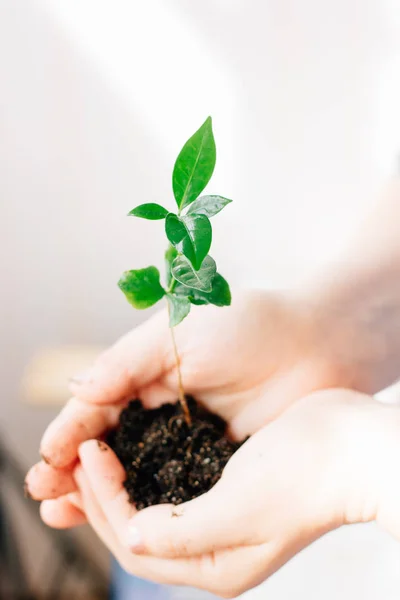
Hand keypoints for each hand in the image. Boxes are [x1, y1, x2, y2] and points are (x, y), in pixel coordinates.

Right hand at [25, 289, 365, 524]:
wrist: (318, 342)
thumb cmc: (251, 325)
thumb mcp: (180, 332)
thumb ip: (127, 361)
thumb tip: (75, 389)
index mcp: (149, 372)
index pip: (98, 408)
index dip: (70, 434)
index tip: (47, 461)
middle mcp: (163, 408)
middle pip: (110, 445)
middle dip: (75, 469)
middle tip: (45, 495)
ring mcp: (190, 437)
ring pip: (137, 471)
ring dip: (101, 492)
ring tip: (65, 514)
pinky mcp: (219, 460)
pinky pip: (177, 487)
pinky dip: (149, 503)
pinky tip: (126, 521)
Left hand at [47, 390, 399, 597]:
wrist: (349, 445)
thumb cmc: (304, 476)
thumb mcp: (244, 507)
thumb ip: (185, 530)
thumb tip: (132, 537)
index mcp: (215, 564)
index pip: (137, 543)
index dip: (105, 502)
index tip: (91, 456)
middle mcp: (211, 548)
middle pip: (136, 528)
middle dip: (102, 493)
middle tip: (81, 451)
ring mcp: (216, 517)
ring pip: (147, 505)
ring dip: (117, 480)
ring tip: (94, 447)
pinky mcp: (220, 487)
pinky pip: (166, 483)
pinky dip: (142, 466)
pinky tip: (130, 444)